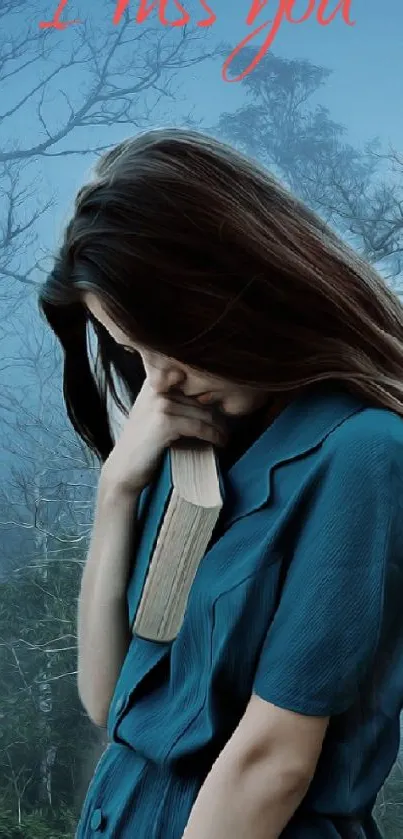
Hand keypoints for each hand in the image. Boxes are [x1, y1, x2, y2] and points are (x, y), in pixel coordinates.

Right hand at [102, 379, 227, 494]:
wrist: (123, 470)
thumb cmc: (142, 445)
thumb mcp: (152, 414)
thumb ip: (172, 400)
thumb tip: (208, 397)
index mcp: (153, 382)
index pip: (191, 380)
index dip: (210, 393)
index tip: (223, 405)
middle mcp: (156, 388)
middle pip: (200, 397)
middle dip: (217, 413)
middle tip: (228, 427)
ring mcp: (160, 403)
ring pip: (203, 412)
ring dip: (219, 427)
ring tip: (226, 437)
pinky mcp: (165, 422)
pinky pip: (200, 426)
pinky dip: (214, 436)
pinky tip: (220, 442)